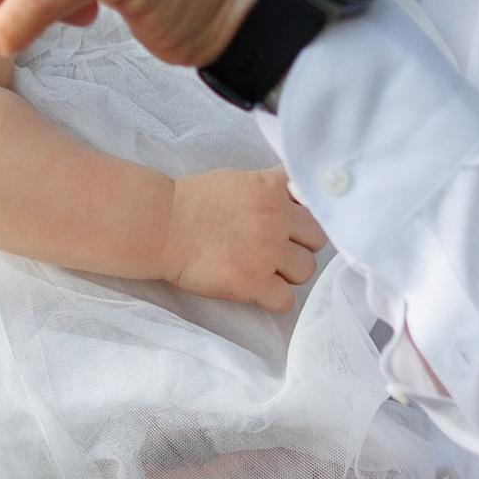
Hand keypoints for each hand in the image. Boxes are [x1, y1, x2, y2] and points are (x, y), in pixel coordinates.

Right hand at [165, 167, 324, 312]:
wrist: (160, 224)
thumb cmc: (192, 201)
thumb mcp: (238, 179)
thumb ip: (270, 187)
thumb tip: (293, 197)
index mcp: (272, 189)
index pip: (316, 199)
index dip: (307, 213)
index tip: (296, 221)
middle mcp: (276, 219)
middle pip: (317, 238)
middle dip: (300, 244)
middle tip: (276, 248)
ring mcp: (267, 252)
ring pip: (307, 269)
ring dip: (289, 272)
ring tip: (264, 268)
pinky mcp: (253, 282)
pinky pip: (286, 300)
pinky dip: (275, 298)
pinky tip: (258, 289)